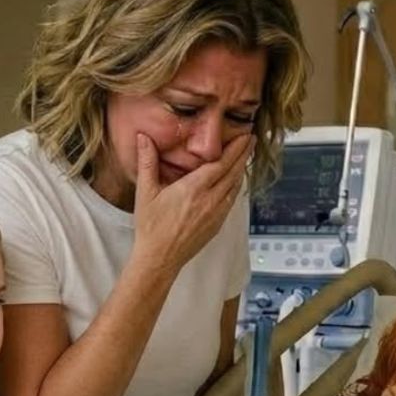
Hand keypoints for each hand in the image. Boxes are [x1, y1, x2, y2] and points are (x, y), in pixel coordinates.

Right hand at [132, 132, 251, 275]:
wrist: (160, 259)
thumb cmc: (151, 228)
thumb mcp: (146, 192)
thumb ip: (147, 162)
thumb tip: (143, 137)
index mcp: (194, 189)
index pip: (222, 163)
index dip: (235, 148)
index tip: (244, 136)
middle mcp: (210, 200)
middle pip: (233, 172)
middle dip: (243, 154)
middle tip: (251, 140)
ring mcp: (216, 214)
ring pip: (235, 187)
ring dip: (241, 170)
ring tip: (244, 157)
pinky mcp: (217, 225)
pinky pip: (231, 201)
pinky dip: (235, 187)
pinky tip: (234, 182)